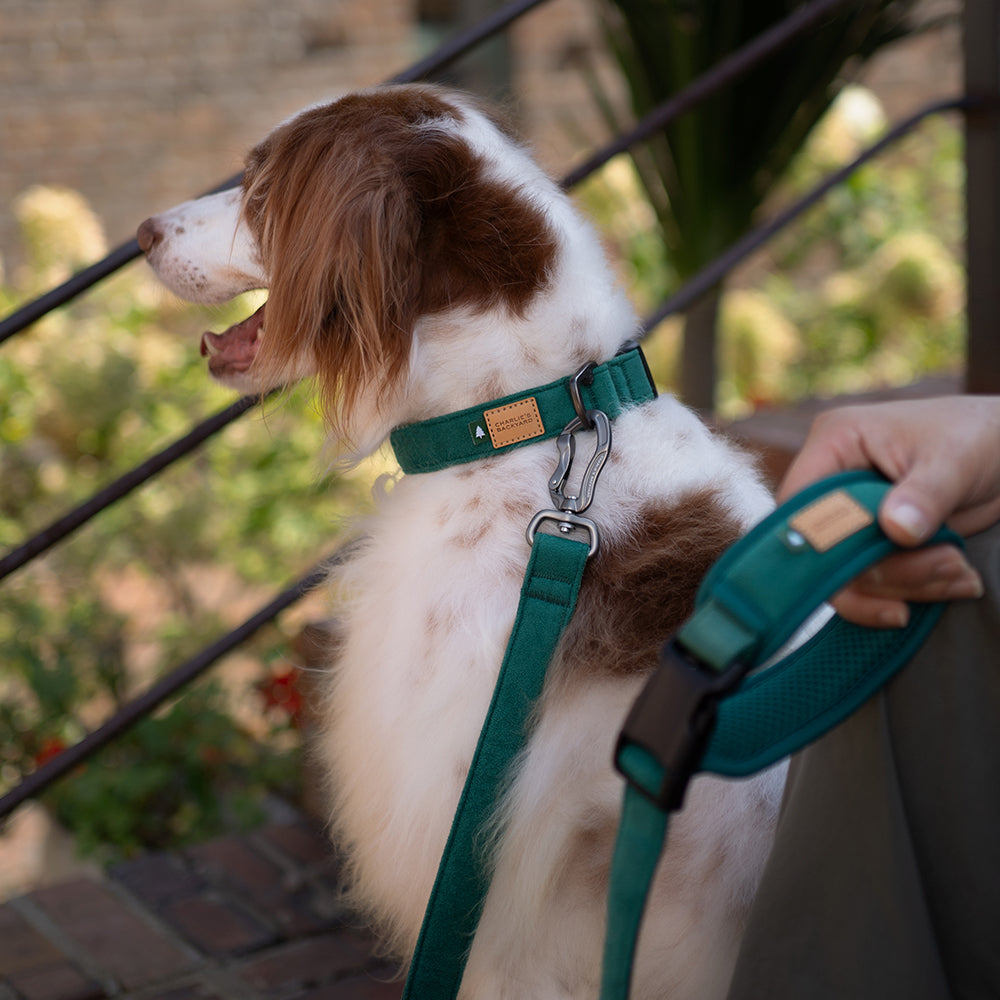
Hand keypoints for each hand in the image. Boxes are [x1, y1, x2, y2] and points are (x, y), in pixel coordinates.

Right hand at [777, 395, 999, 626]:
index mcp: (834, 444)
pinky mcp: (874, 542)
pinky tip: (956, 581)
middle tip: (948, 566)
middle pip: (824, 549)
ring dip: (909, 584)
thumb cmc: (977, 435)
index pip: (799, 503)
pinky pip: (874, 582)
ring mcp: (852, 516)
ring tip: (961, 572)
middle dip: (885, 570)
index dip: (821, 541)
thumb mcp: (954, 460)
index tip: (868, 567)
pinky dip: (916, 591)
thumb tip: (896, 530)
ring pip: (851, 574)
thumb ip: (924, 495)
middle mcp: (832, 481)